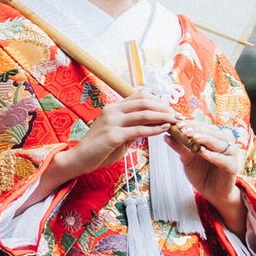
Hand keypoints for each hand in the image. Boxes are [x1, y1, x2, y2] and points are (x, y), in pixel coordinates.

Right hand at [42, 92, 175, 188]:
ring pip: (143, 114)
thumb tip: (149, 126)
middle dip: (164, 107)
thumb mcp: (117, 135)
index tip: (170, 108)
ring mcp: (112, 121)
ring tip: (175, 121)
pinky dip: (154, 129)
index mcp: (113, 107)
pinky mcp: (113, 135)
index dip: (157, 100)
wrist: (78, 159)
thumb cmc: (98, 149)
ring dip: (162, 116)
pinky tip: (163, 130)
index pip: (139, 96)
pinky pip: (138, 130)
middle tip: (177, 115)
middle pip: (144, 101)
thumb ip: (131, 128)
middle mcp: (113, 110)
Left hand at [168, 119, 247, 234]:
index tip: (176, 123)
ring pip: (217, 143)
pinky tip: (202, 152)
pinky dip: (212, 155)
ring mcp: (230, 154)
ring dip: (204, 139)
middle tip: (182, 128)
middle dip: (195, 129)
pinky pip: (222, 159)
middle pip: (210, 131)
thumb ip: (180, 147)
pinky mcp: (232, 166)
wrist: (212, 193)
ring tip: (192, 137)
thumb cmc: (201, 173)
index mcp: (214, 137)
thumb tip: (166, 135)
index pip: (201, 126)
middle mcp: (224, 142)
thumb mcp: (187, 159)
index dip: (189, 123)